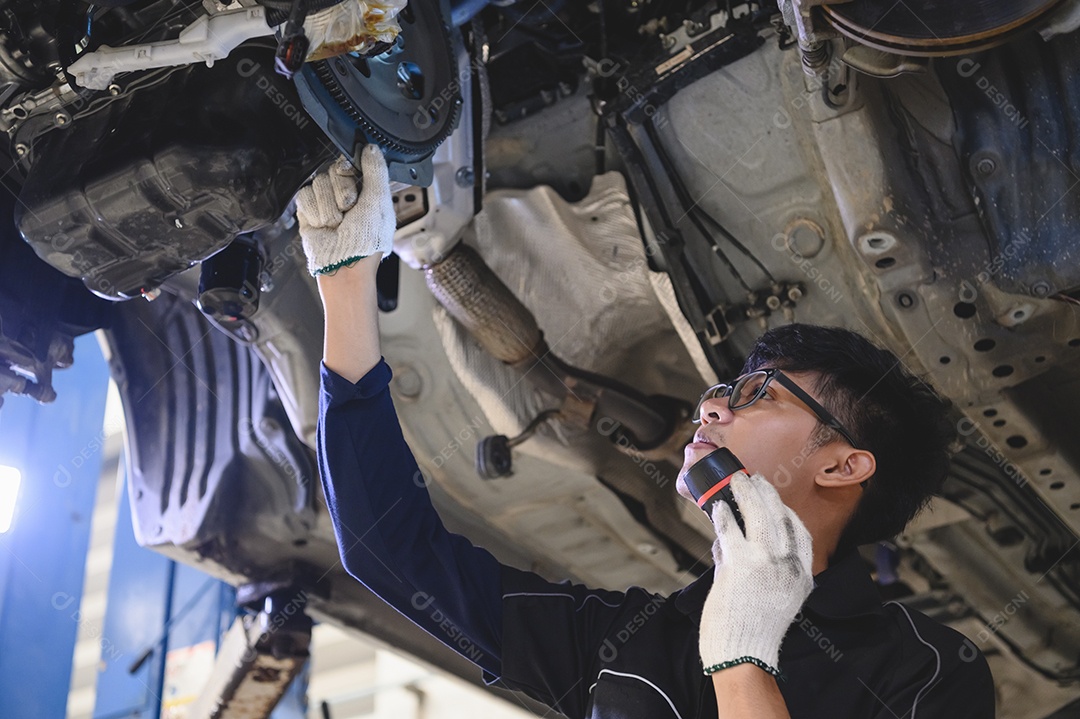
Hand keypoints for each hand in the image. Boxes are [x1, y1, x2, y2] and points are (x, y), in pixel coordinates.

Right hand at [296, 144, 395, 275]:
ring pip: (318, 183)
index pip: (350, 163)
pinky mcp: (308, 211)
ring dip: (329, 207)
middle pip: (332, 171)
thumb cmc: (368, 241)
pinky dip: (315, 213)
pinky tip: (324, 227)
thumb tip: (372, 148)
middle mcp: (345, 194)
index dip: (349, 171)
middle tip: (349, 213)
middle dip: (341, 194)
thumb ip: (376, 172)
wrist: (344, 264)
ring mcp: (326, 201)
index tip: (354, 183)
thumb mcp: (379, 202)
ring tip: (338, 224)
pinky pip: (305, 195)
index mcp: (366, 190)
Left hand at [698, 472, 812, 675]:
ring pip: (758, 514)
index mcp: (801, 577)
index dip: (786, 511)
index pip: (800, 533)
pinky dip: (723, 516)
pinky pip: (730, 528)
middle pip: (780, 516)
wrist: (743, 656)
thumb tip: (732, 542)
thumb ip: (761, 569)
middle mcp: (787, 566)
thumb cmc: (752, 632)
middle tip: (754, 480)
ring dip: (745, 493)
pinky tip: (717, 509)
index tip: (775, 500)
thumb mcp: (776, 599)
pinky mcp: (739, 563)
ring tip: (736, 482)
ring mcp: (764, 562)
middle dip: (766, 493)